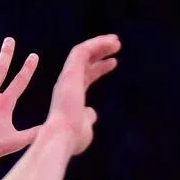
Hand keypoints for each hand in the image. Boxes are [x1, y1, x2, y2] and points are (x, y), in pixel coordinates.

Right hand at [45, 33, 121, 155]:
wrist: (62, 137)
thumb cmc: (73, 138)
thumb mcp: (85, 128)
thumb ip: (88, 118)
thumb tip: (92, 113)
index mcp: (72, 96)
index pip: (86, 77)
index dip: (100, 68)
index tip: (113, 63)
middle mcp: (68, 83)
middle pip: (85, 62)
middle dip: (100, 52)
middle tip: (116, 45)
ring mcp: (68, 76)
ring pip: (83, 52)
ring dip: (100, 44)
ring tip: (116, 41)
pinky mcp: (70, 71)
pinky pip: (82, 51)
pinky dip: (97, 44)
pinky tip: (110, 42)